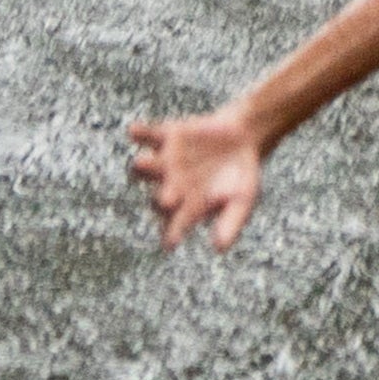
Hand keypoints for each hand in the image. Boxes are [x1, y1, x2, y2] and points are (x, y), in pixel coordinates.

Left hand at [127, 110, 267, 250]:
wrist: (244, 137)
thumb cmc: (240, 176)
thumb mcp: (243, 200)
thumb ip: (232, 222)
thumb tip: (219, 248)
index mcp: (187, 209)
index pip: (175, 226)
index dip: (172, 234)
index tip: (172, 242)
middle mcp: (171, 188)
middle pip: (157, 199)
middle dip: (161, 199)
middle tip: (167, 199)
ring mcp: (167, 162)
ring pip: (148, 167)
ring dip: (145, 166)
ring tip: (142, 163)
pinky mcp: (169, 137)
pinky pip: (150, 135)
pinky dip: (142, 133)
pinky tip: (134, 131)